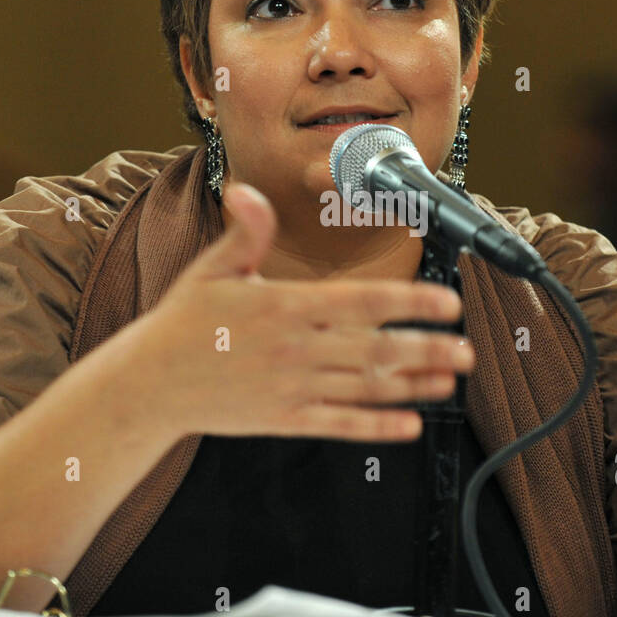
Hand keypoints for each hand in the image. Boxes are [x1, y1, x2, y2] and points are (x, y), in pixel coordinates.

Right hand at [98, 181, 474, 442]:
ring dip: (415, 385)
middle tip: (468, 349)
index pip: (362, 301)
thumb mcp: (213, 270)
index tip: (448, 303)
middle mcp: (296, 348)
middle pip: (376, 349)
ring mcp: (292, 388)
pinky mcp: (284, 420)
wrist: (148, 386)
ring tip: (451, 378)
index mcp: (285, 305)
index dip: (411, 302)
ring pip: (367, 388)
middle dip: (429, 348)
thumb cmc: (182, 323)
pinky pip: (341, 424)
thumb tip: (247, 190)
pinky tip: (410, 425)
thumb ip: (246, 232)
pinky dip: (378, 426)